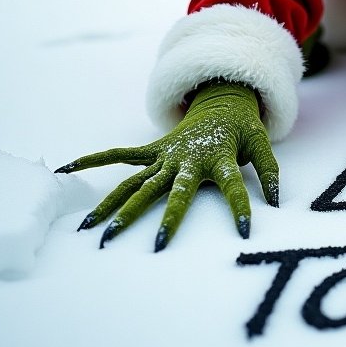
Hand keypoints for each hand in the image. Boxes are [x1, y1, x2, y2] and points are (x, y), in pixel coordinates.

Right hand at [56, 81, 278, 250]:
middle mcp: (188, 159)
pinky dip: (95, 160)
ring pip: (139, 183)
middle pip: (174, 191)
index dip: (241, 207)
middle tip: (155, 247)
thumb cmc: (242, 127)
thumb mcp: (261, 144)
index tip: (245, 231)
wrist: (222, 99)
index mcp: (220, 158)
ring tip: (93, 230)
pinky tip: (67, 169)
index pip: (235, 186)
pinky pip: (122, 156)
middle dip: (165, 219)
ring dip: (117, 205)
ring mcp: (167, 155)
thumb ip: (269, 171)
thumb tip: (277, 201)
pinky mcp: (155, 150)